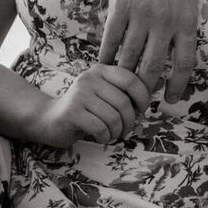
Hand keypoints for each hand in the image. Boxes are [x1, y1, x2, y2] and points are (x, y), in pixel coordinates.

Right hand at [35, 64, 151, 146]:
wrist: (49, 118)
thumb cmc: (84, 109)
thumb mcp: (105, 94)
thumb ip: (126, 91)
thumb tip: (158, 88)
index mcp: (101, 70)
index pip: (131, 79)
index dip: (143, 97)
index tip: (142, 110)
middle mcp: (90, 78)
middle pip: (124, 102)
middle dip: (130, 121)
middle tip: (126, 130)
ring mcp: (79, 94)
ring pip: (114, 117)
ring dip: (117, 132)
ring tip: (112, 134)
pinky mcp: (72, 112)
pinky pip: (101, 128)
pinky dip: (105, 137)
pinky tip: (101, 137)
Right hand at [99, 0, 198, 102]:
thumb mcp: (188, 1)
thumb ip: (183, 29)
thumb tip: (180, 60)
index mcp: (186, 21)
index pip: (185, 63)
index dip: (177, 85)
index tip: (169, 99)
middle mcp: (165, 20)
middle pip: (154, 65)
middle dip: (145, 86)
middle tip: (139, 97)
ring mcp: (141, 13)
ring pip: (130, 55)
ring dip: (123, 73)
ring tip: (119, 84)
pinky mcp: (120, 6)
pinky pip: (111, 39)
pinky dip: (107, 55)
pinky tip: (104, 64)